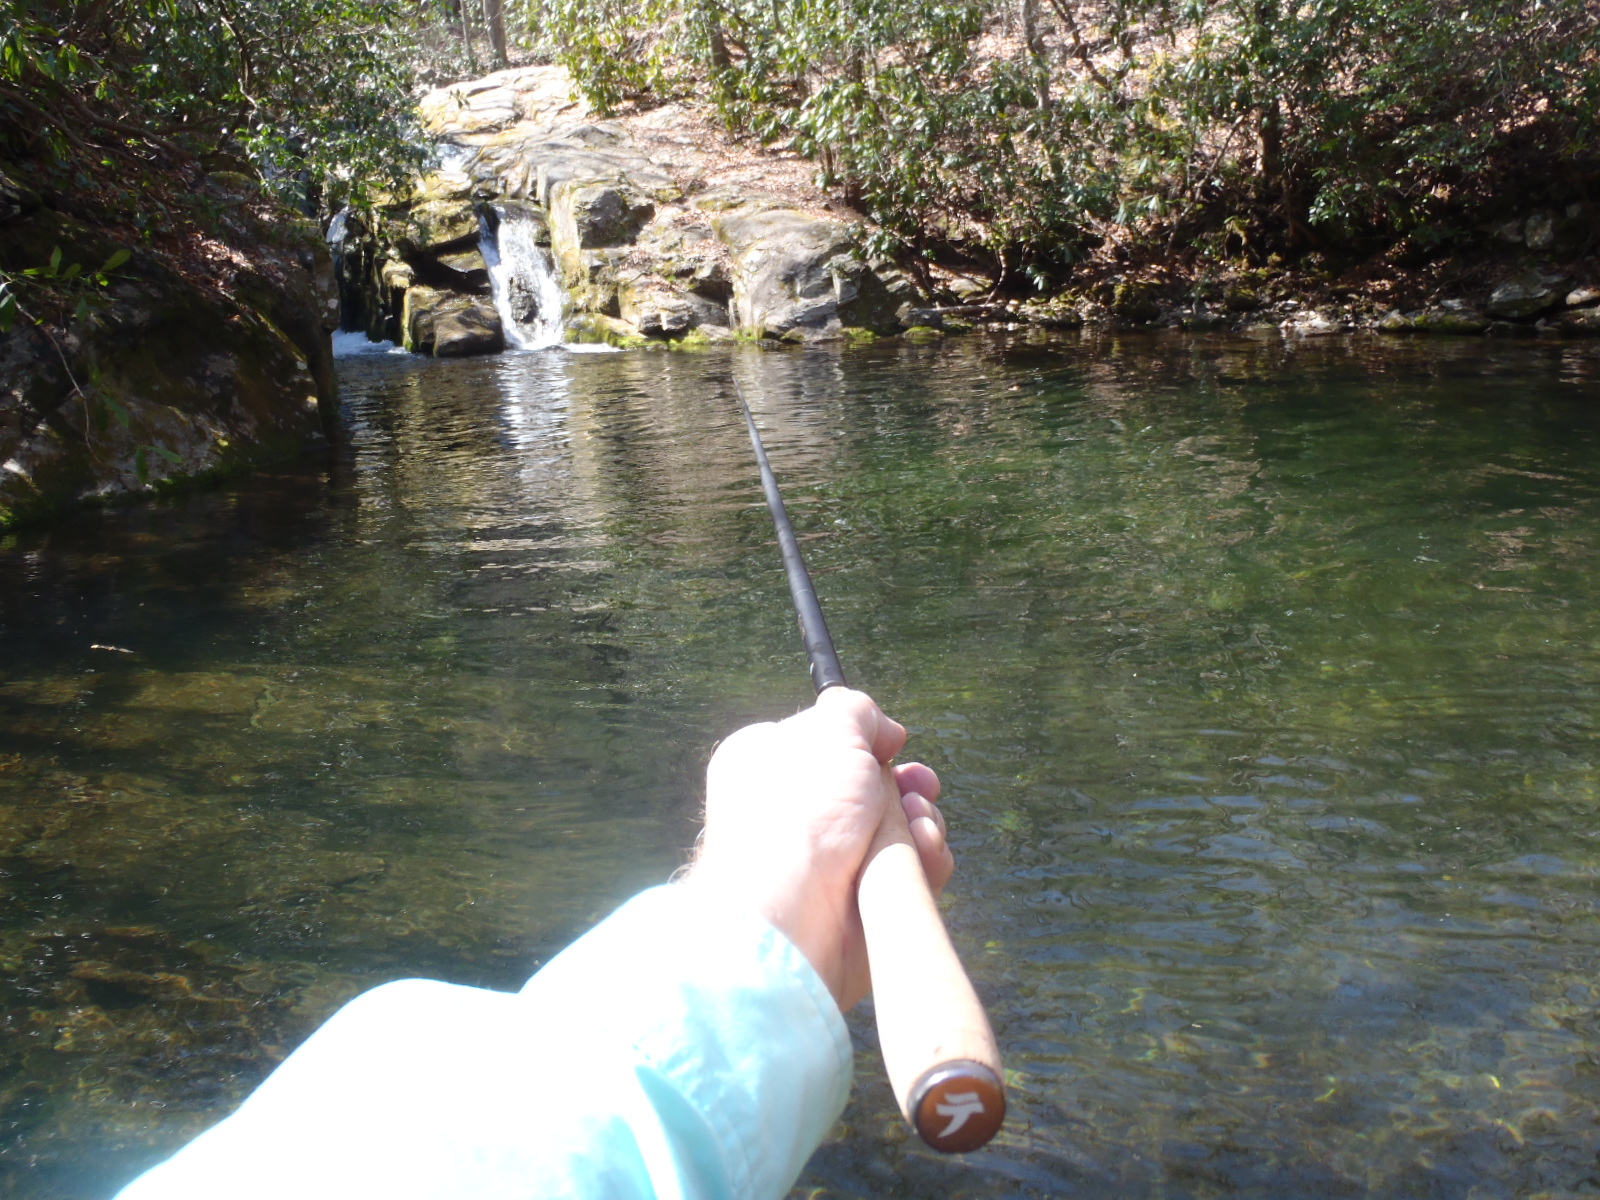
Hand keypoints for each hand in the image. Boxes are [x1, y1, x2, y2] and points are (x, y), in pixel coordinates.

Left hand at [684, 688, 952, 1010]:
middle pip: (874, 788)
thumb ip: (857, 711)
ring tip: (917, 825)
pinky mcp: (863, 905)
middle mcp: (797, 815)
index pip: (828, 745)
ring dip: (920, 821)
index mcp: (770, 766)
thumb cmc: (798, 812)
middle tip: (919, 786)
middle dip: (907, 784)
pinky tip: (920, 851)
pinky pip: (911, 873)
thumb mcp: (828, 730)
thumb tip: (885, 732)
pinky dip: (923, 860)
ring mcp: (830, 864)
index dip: (867, 743)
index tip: (892, 744)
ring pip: (901, 830)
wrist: (790, 913)